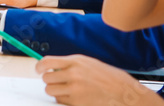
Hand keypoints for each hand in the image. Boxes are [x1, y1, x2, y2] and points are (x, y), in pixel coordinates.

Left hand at [36, 55, 163, 104]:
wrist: (126, 93)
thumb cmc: (109, 77)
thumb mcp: (89, 64)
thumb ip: (71, 64)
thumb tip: (52, 67)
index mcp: (76, 61)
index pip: (47, 62)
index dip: (39, 67)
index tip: (38, 70)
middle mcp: (74, 74)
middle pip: (47, 78)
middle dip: (50, 81)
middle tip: (57, 82)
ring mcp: (75, 90)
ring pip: (51, 91)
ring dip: (56, 91)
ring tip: (67, 90)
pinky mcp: (78, 103)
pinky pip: (61, 101)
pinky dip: (64, 100)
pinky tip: (75, 98)